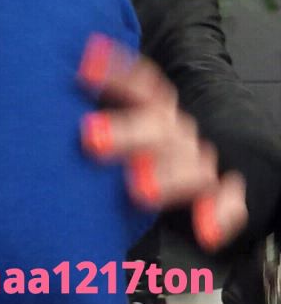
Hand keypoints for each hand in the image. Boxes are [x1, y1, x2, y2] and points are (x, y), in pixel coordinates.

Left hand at [77, 34, 247, 250]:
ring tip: (141, 189)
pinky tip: (207, 231)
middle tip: (91, 138)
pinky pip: (228, 203)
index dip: (114, 75)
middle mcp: (177, 131)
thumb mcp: (135, 120)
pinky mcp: (220, 191)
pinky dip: (220, 215)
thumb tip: (74, 76)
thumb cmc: (151, 145)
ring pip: (190, 165)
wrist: (210, 163)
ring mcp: (199, 160)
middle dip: (124, 131)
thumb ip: (110, 106)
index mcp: (156, 110)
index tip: (83, 72)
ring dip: (167, 175)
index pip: (140, 85)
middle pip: (155, 126)